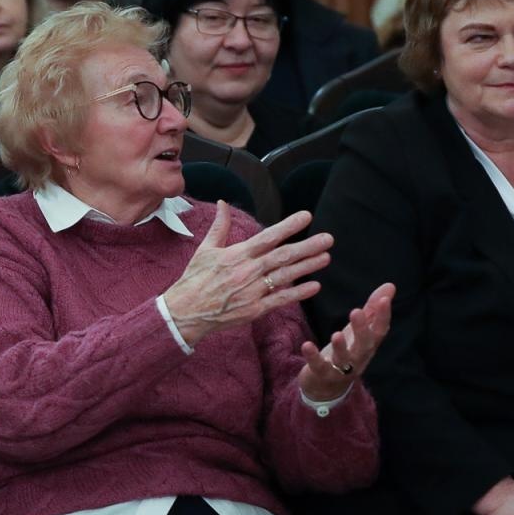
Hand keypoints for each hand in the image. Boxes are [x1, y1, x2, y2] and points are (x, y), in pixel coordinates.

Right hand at [163, 202, 330, 347]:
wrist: (185, 312)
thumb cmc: (195, 279)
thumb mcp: (205, 249)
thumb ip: (219, 226)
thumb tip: (223, 203)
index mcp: (237, 254)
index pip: (268, 237)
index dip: (288, 226)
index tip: (306, 217)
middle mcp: (247, 271)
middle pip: (283, 256)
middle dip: (307, 246)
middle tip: (328, 238)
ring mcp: (252, 291)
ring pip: (285, 276)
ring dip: (307, 266)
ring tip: (326, 257)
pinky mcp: (254, 310)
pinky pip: (280, 300)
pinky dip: (298, 293)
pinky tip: (314, 286)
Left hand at [298, 283, 394, 402]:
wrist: (327, 387)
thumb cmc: (347, 352)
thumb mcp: (359, 330)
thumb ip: (372, 309)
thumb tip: (390, 285)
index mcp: (369, 345)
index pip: (380, 331)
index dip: (383, 316)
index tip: (383, 299)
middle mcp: (358, 358)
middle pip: (364, 345)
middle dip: (362, 330)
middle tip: (356, 312)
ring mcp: (341, 369)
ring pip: (344, 359)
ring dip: (341, 347)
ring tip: (336, 334)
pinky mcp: (322, 374)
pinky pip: (319, 367)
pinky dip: (313, 357)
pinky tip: (307, 345)